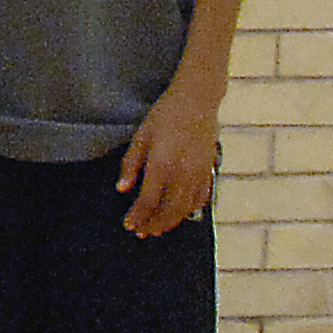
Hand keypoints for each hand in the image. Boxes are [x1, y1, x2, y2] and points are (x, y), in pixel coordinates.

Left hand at [121, 86, 219, 237]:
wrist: (197, 101)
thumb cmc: (165, 115)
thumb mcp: (140, 137)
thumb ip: (130, 165)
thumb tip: (122, 189)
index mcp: (162, 165)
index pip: (148, 201)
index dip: (138, 216)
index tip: (129, 225)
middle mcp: (183, 174)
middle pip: (168, 210)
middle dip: (154, 224)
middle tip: (141, 232)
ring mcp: (200, 174)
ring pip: (186, 208)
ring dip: (171, 222)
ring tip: (157, 229)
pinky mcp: (210, 170)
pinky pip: (201, 198)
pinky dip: (190, 210)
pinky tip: (180, 214)